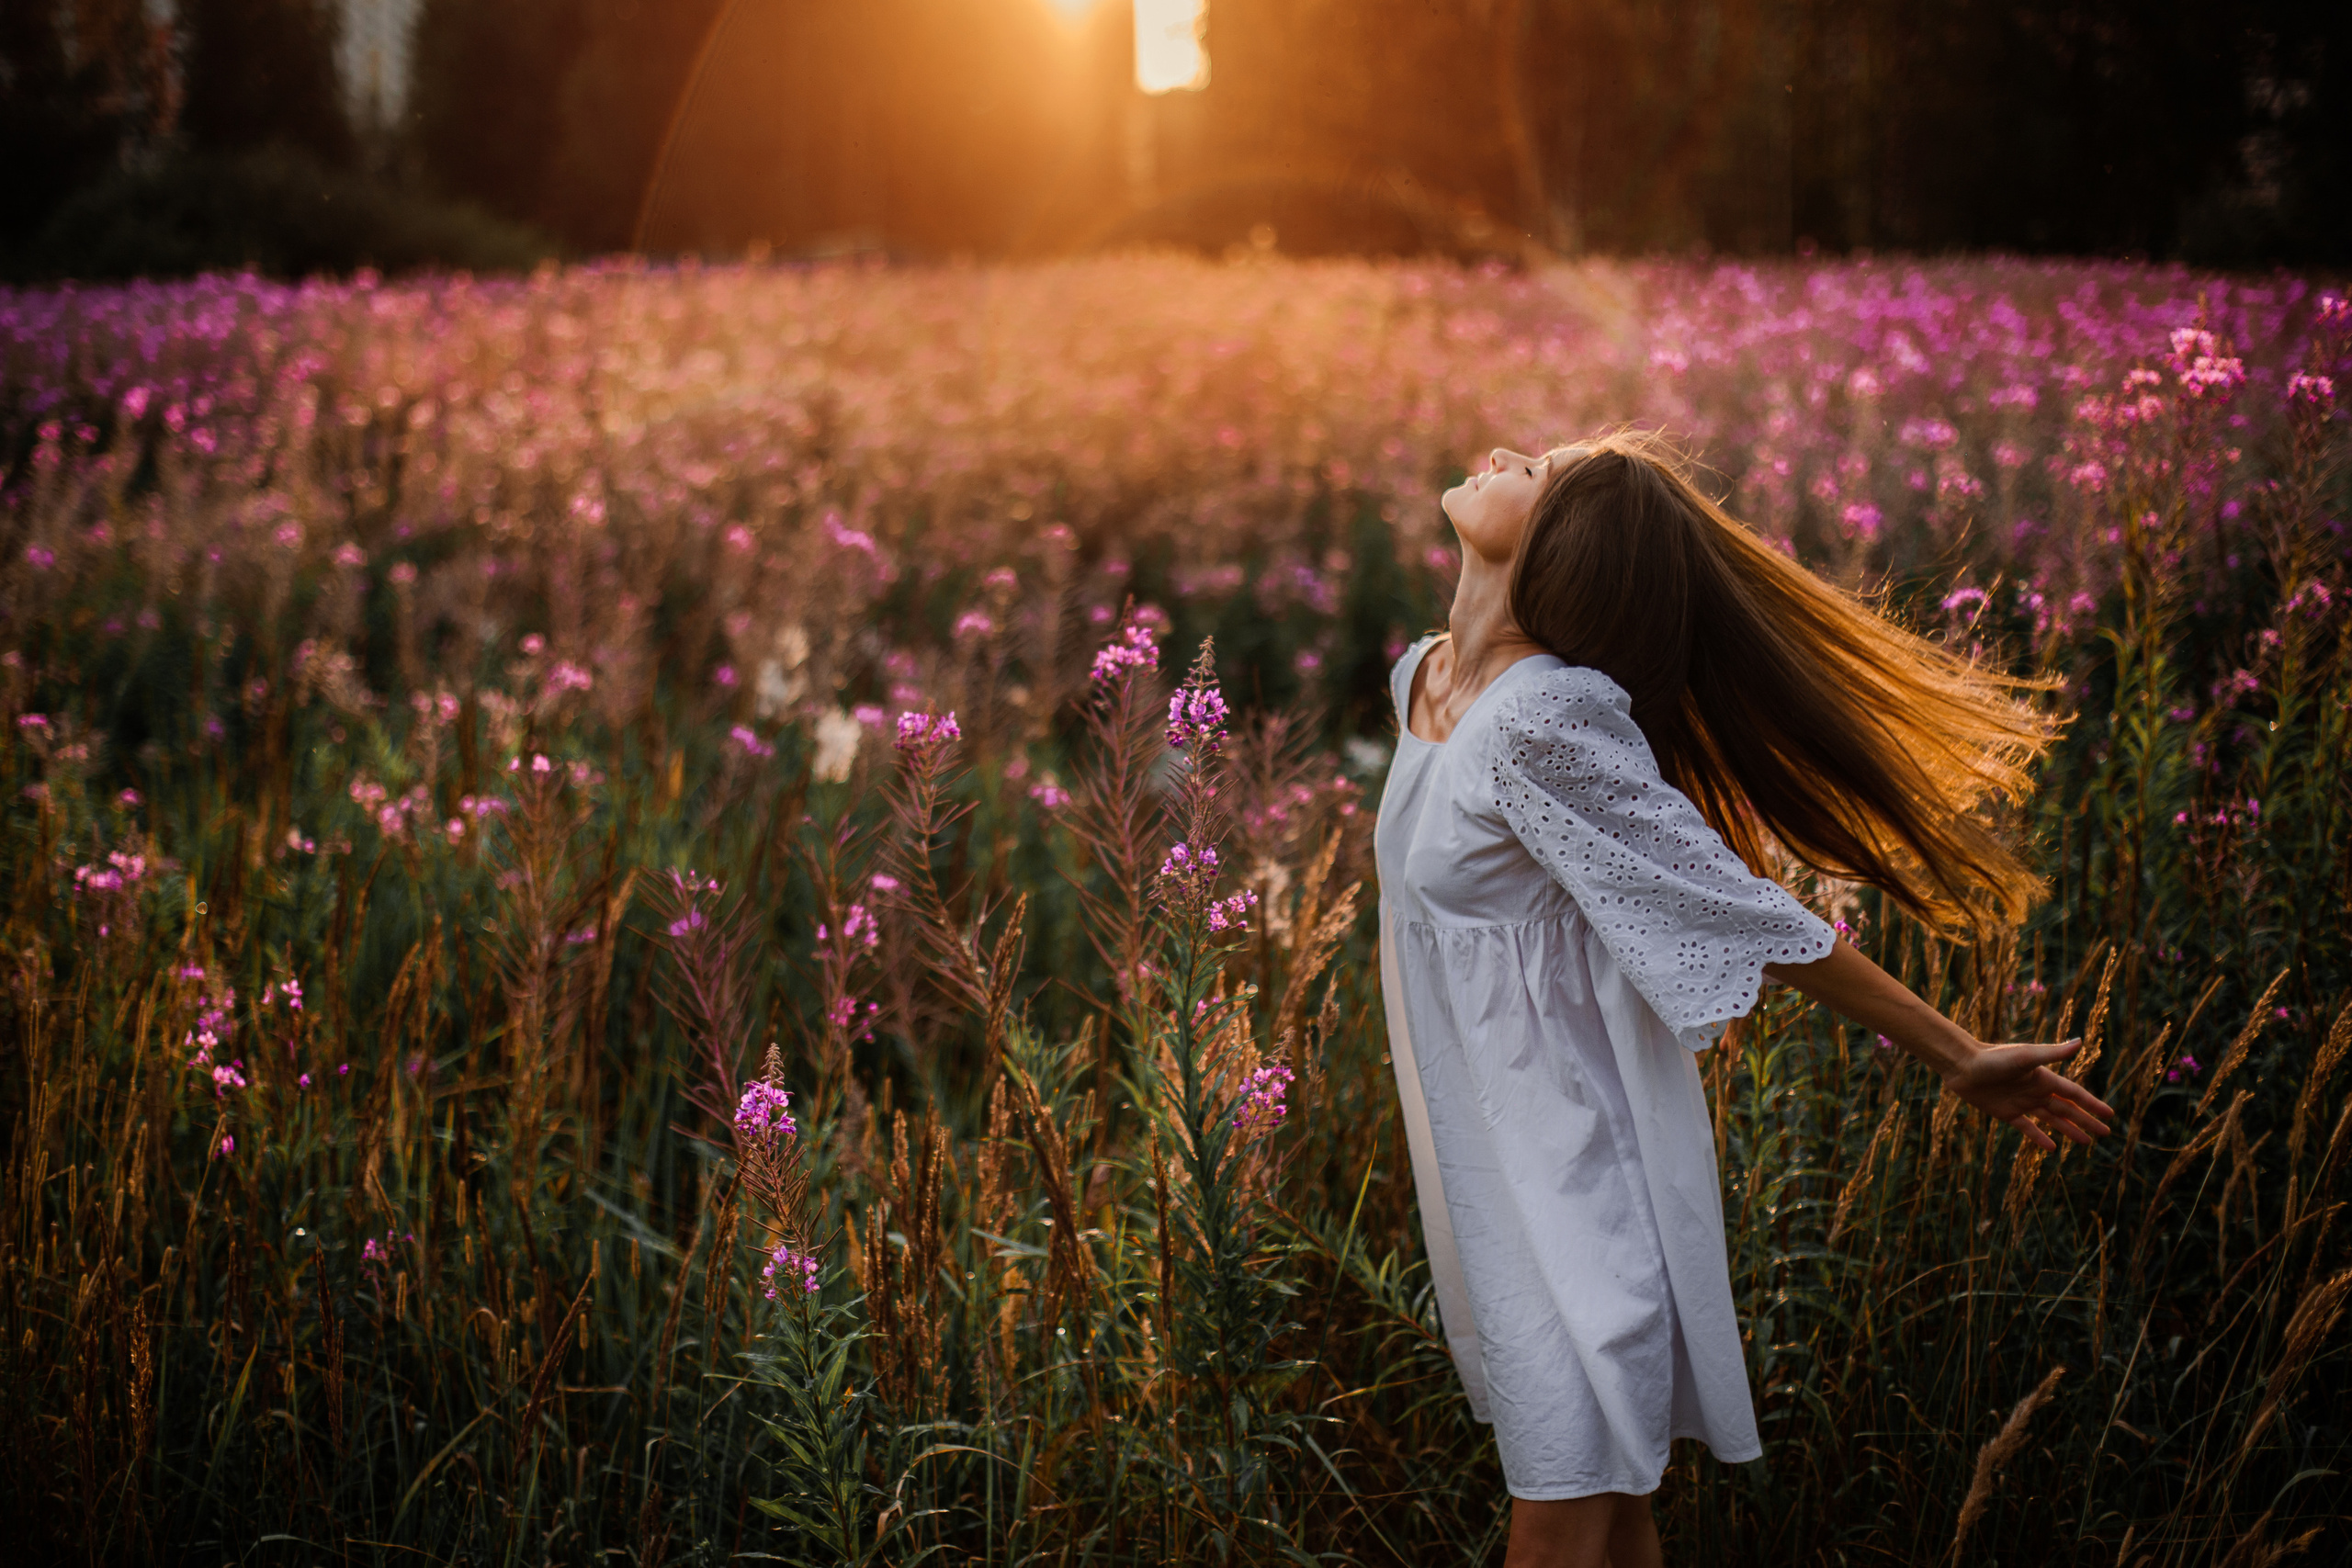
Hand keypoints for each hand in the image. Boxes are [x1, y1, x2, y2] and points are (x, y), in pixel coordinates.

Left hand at [1939, 1040, 2114, 1151]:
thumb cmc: (1993, 1058)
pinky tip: (2052, 1148)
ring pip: (2051, 1120)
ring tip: (2085, 1142)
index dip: (2092, 1105)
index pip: (2075, 1094)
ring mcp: (2021, 1102)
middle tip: (2105, 1133)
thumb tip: (2080, 1042)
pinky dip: (2039, 1138)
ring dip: (2068, 1130)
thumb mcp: (2026, 1056)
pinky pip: (2027, 1128)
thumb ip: (2053, 1053)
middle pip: (2067, 1109)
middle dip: (2086, 1121)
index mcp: (2044, 1079)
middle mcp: (2036, 1091)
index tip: (2110, 1115)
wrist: (1962, 1064)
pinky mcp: (2005, 1112)